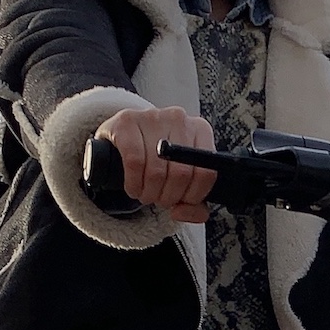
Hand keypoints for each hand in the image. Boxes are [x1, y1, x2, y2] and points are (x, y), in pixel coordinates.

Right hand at [97, 107, 215, 221]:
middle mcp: (179, 118)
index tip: (180, 201)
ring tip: (145, 194)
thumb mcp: (180, 179)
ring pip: (157, 171)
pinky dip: (134, 184)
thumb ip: (193, 204)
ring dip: (149, 193)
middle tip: (159, 199)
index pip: (207, 172)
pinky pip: (134, 161)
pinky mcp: (127, 121)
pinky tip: (133, 188)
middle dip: (168, 197)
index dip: (192, 197)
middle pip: (181, 174)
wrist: (123, 137)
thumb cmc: (156, 158)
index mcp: (200, 129)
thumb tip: (182, 212)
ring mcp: (152, 117)